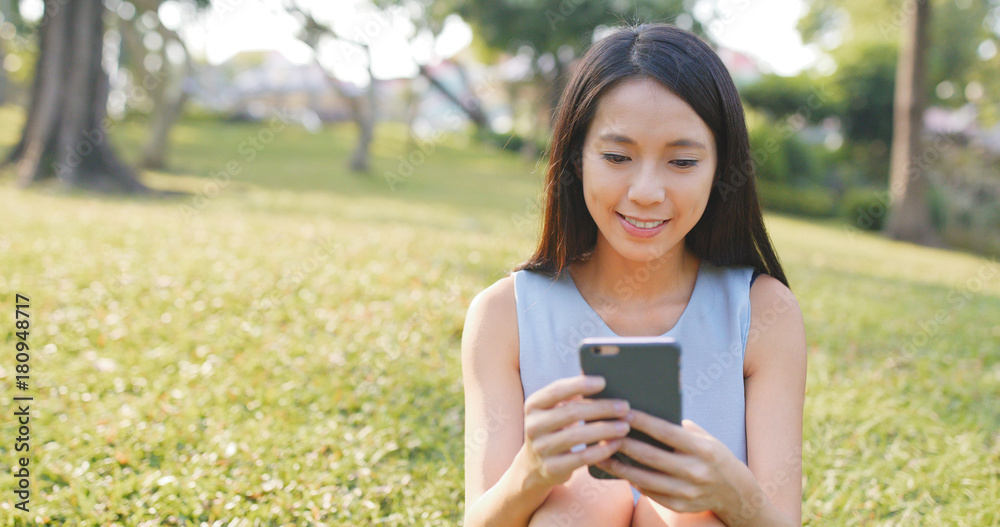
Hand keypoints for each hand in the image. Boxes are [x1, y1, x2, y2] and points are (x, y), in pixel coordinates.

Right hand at [515, 375, 632, 489]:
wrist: (533, 466)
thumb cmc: (552, 429)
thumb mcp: (552, 410)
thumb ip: (569, 395)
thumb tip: (599, 380)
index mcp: (534, 405)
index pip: (557, 390)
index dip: (580, 384)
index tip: (603, 382)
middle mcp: (533, 425)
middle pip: (572, 412)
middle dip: (602, 408)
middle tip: (624, 407)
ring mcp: (541, 448)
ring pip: (578, 436)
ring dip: (605, 430)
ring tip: (624, 426)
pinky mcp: (552, 468)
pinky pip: (581, 457)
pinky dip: (601, 450)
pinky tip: (615, 444)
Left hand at [594, 411, 742, 514]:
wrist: (736, 492)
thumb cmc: (713, 456)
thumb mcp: (704, 438)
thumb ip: (679, 428)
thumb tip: (645, 416)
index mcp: (701, 449)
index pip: (666, 432)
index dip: (642, 422)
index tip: (622, 412)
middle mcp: (695, 471)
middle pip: (650, 456)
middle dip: (623, 444)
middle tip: (602, 433)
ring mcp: (687, 492)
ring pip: (644, 479)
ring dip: (620, 467)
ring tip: (601, 454)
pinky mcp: (680, 506)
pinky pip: (650, 493)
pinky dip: (633, 481)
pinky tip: (619, 471)